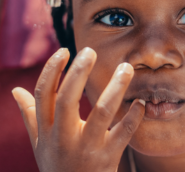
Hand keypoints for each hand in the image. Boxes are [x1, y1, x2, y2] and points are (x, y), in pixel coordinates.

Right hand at [12, 47, 144, 171]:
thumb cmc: (57, 163)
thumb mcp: (40, 142)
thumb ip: (30, 115)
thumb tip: (15, 91)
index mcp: (46, 130)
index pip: (44, 94)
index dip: (51, 70)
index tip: (64, 50)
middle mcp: (63, 137)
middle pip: (67, 100)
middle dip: (78, 73)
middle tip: (90, 51)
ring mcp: (87, 148)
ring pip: (101, 112)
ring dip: (115, 87)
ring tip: (126, 67)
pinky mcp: (108, 157)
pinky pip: (124, 133)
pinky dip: (134, 116)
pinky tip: (140, 101)